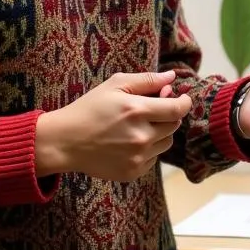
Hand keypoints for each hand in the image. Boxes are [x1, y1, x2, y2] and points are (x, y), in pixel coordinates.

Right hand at [35, 71, 190, 180]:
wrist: (65, 142)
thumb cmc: (89, 109)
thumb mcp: (115, 85)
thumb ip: (147, 80)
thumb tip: (172, 77)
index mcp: (138, 111)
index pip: (178, 109)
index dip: (184, 102)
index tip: (182, 98)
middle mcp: (141, 136)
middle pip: (174, 125)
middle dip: (168, 115)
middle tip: (152, 109)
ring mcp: (138, 157)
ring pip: (166, 143)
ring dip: (160, 132)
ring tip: (138, 126)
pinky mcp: (133, 172)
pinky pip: (153, 158)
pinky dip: (148, 149)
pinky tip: (129, 142)